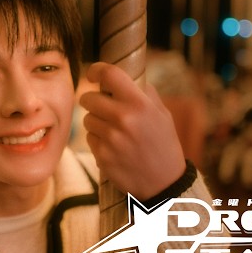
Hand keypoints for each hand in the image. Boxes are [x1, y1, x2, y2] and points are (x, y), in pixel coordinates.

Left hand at [79, 62, 185, 200]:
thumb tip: (119, 77)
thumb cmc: (163, 143)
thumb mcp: (162, 113)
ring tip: (114, 131)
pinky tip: (114, 146)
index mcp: (139, 103)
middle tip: (103, 107)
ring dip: (96, 122)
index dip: (96, 70)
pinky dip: (98, 140)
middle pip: (89, 98)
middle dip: (93, 101)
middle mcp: (123, 118)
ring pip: (87, 119)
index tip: (93, 74)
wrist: (164, 183)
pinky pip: (90, 138)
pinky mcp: (102, 155)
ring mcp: (111, 138)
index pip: (109, 74)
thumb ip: (142, 92)